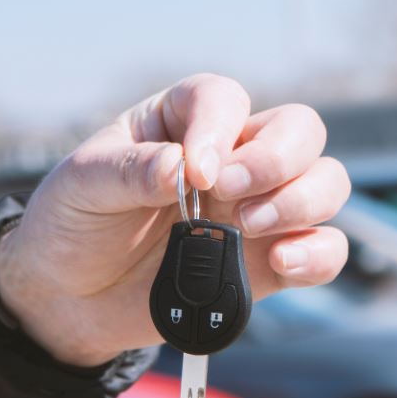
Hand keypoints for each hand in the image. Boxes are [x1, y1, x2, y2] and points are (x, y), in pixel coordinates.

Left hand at [0, 73, 349, 365]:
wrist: (71, 298)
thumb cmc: (74, 225)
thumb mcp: (80, 186)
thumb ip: (128, 171)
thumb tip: (181, 167)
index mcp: (182, 123)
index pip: (224, 99)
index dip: (219, 129)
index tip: (194, 172)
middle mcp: (232, 159)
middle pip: (299, 130)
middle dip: (277, 160)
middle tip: (229, 196)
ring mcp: (256, 210)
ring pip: (325, 183)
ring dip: (302, 201)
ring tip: (248, 228)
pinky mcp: (265, 264)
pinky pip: (324, 250)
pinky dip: (318, 254)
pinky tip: (283, 263)